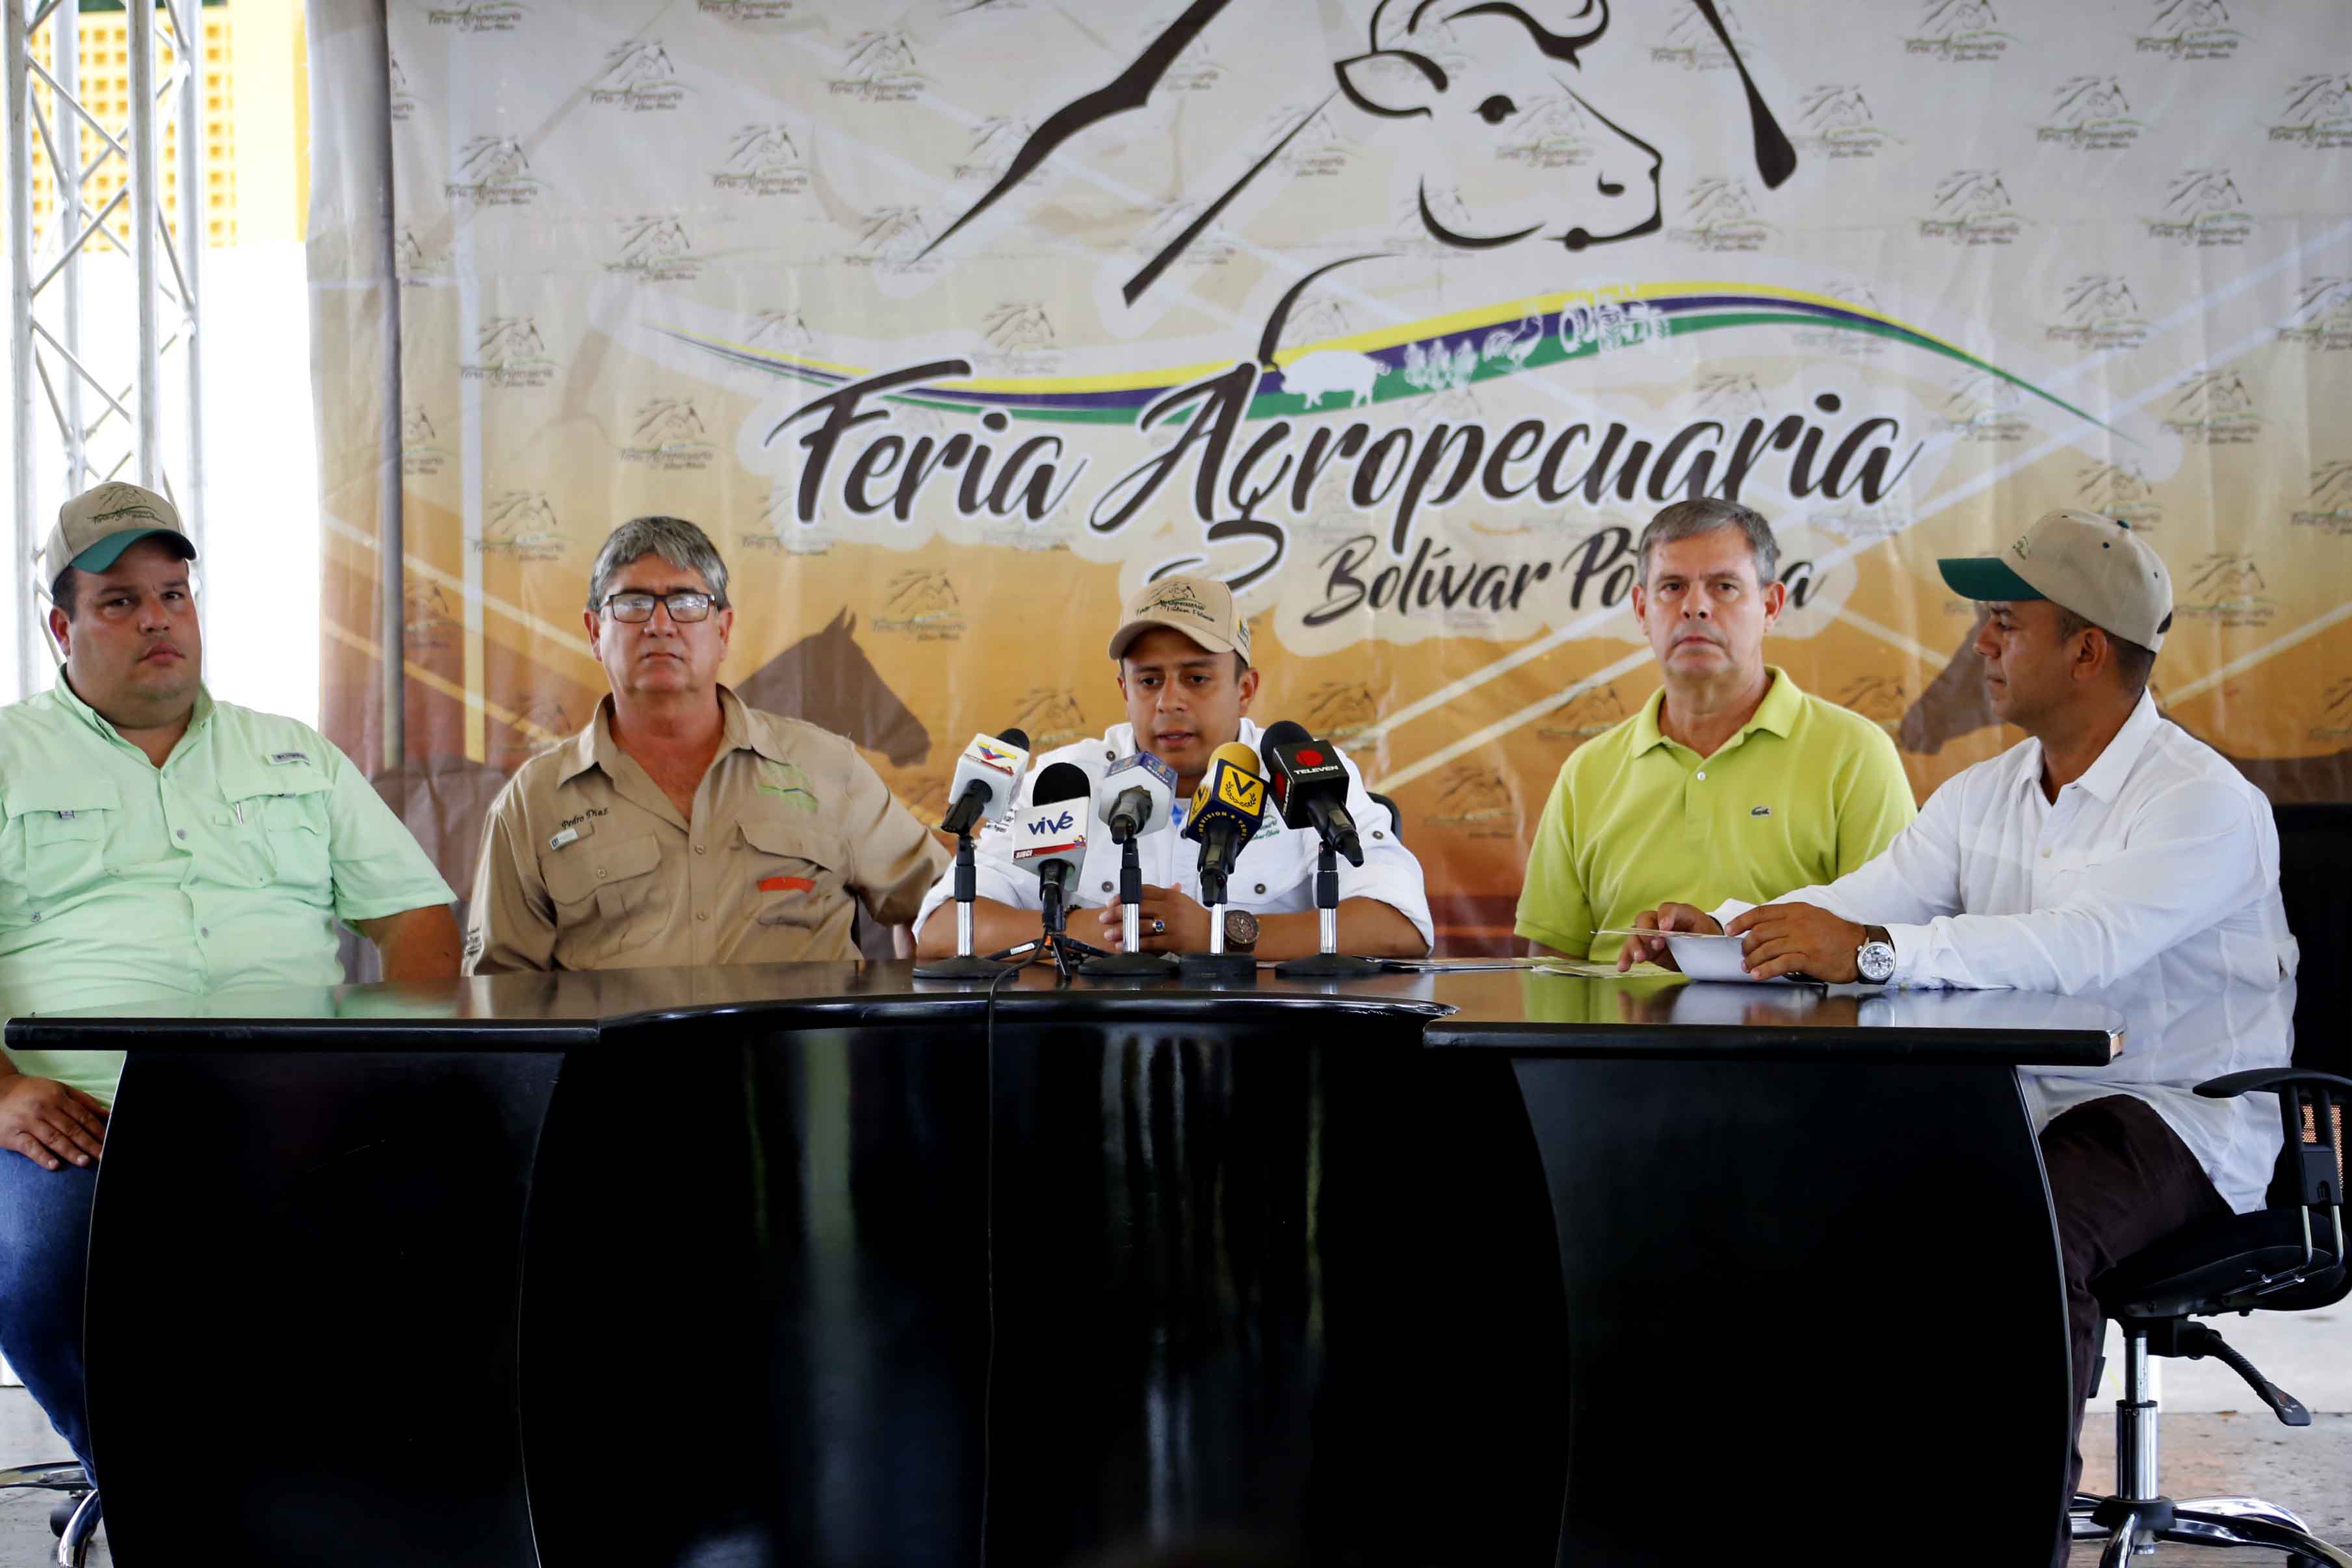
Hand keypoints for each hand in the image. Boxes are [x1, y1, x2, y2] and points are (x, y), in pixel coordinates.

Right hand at [0, 1073, 107, 1170]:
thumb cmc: (33, 1092)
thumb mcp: (58, 1089)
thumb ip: (83, 1100)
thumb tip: (106, 1114)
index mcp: (58, 1098)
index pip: (82, 1116)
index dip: (97, 1130)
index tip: (109, 1141)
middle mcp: (45, 1110)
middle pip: (71, 1129)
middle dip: (89, 1144)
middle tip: (103, 1156)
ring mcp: (29, 1123)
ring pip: (54, 1139)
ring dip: (71, 1151)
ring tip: (85, 1161)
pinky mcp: (14, 1135)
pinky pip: (30, 1147)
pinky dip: (42, 1156)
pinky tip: (54, 1165)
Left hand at [1097, 885, 1210, 952]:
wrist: (1214, 935)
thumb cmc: (1198, 920)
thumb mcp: (1183, 902)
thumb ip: (1165, 895)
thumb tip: (1146, 891)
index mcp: (1171, 896)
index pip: (1143, 891)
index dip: (1124, 895)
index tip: (1112, 901)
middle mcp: (1170, 908)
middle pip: (1138, 907)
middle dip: (1117, 912)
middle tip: (1105, 917)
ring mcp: (1172, 924)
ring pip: (1141, 925)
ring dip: (1122, 930)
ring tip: (1109, 934)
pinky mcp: (1173, 940)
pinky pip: (1149, 942)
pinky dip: (1134, 944)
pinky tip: (1124, 946)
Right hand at [1617, 902, 1722, 971]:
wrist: (1705, 951)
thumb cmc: (1706, 938)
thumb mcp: (1707, 934)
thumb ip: (1696, 934)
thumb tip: (1692, 935)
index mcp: (1679, 913)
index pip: (1667, 909)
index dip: (1665, 916)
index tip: (1666, 928)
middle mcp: (1660, 921)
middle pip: (1645, 919)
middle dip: (1647, 931)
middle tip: (1655, 944)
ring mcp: (1651, 935)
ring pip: (1635, 934)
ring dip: (1635, 946)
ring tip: (1639, 958)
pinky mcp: (1646, 949)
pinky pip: (1632, 950)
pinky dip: (1626, 958)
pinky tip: (1623, 967)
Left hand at [1725, 902, 1865, 981]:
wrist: (1862, 947)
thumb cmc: (1836, 935)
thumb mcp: (1813, 917)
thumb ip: (1790, 919)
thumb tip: (1766, 927)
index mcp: (1797, 910)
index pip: (1761, 913)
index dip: (1742, 921)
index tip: (1729, 930)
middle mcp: (1797, 922)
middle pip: (1760, 932)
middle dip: (1746, 946)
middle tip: (1743, 955)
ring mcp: (1803, 940)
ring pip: (1767, 948)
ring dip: (1752, 960)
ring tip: (1747, 967)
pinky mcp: (1809, 958)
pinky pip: (1780, 963)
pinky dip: (1765, 970)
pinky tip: (1758, 975)